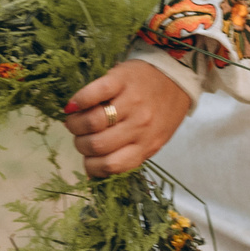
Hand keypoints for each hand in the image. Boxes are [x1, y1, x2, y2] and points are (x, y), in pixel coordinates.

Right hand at [59, 59, 193, 175]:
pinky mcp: (122, 80)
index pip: (111, 165)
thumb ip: (128, 155)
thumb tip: (92, 175)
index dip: (91, 165)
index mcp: (146, 145)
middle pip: (97, 144)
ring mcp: (131, 102)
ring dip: (75, 124)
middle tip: (80, 136)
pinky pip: (94, 92)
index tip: (87, 157)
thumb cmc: (162, 111)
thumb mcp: (152, 140)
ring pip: (93, 122)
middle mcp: (140, 126)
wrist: (175, 76)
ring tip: (74, 120)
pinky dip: (80, 100)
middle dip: (80, 144)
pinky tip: (75, 105)